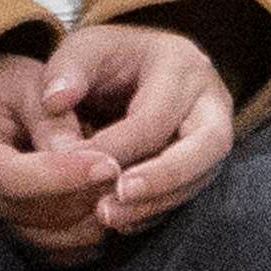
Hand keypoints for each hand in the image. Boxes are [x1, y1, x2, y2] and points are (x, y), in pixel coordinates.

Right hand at [0, 50, 121, 264]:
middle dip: (84, 196)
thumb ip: (52, 117)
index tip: (108, 163)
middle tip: (124, 171)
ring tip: (116, 186)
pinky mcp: (14, 240)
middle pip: (33, 214)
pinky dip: (86, 237)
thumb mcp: (25, 84)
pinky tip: (102, 206)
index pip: (12, 178)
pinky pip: (57, 255)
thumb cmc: (4, 91)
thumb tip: (84, 156)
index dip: (62, 176)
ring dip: (90, 219)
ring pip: (49, 240)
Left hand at [37, 23, 234, 236]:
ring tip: (108, 217)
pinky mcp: (208, 160)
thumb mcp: (81, 49)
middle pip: (204, 148)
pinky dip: (158, 208)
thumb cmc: (105, 57)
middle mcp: (210, 98)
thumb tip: (55, 102)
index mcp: (180, 62)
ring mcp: (216, 131)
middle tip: (110, 205)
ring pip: (201, 176)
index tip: (79, 168)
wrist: (132, 66)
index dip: (117, 147)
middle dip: (158, 181)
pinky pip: (192, 191)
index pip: (154, 117)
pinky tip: (123, 221)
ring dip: (156, 202)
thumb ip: (64, 71)